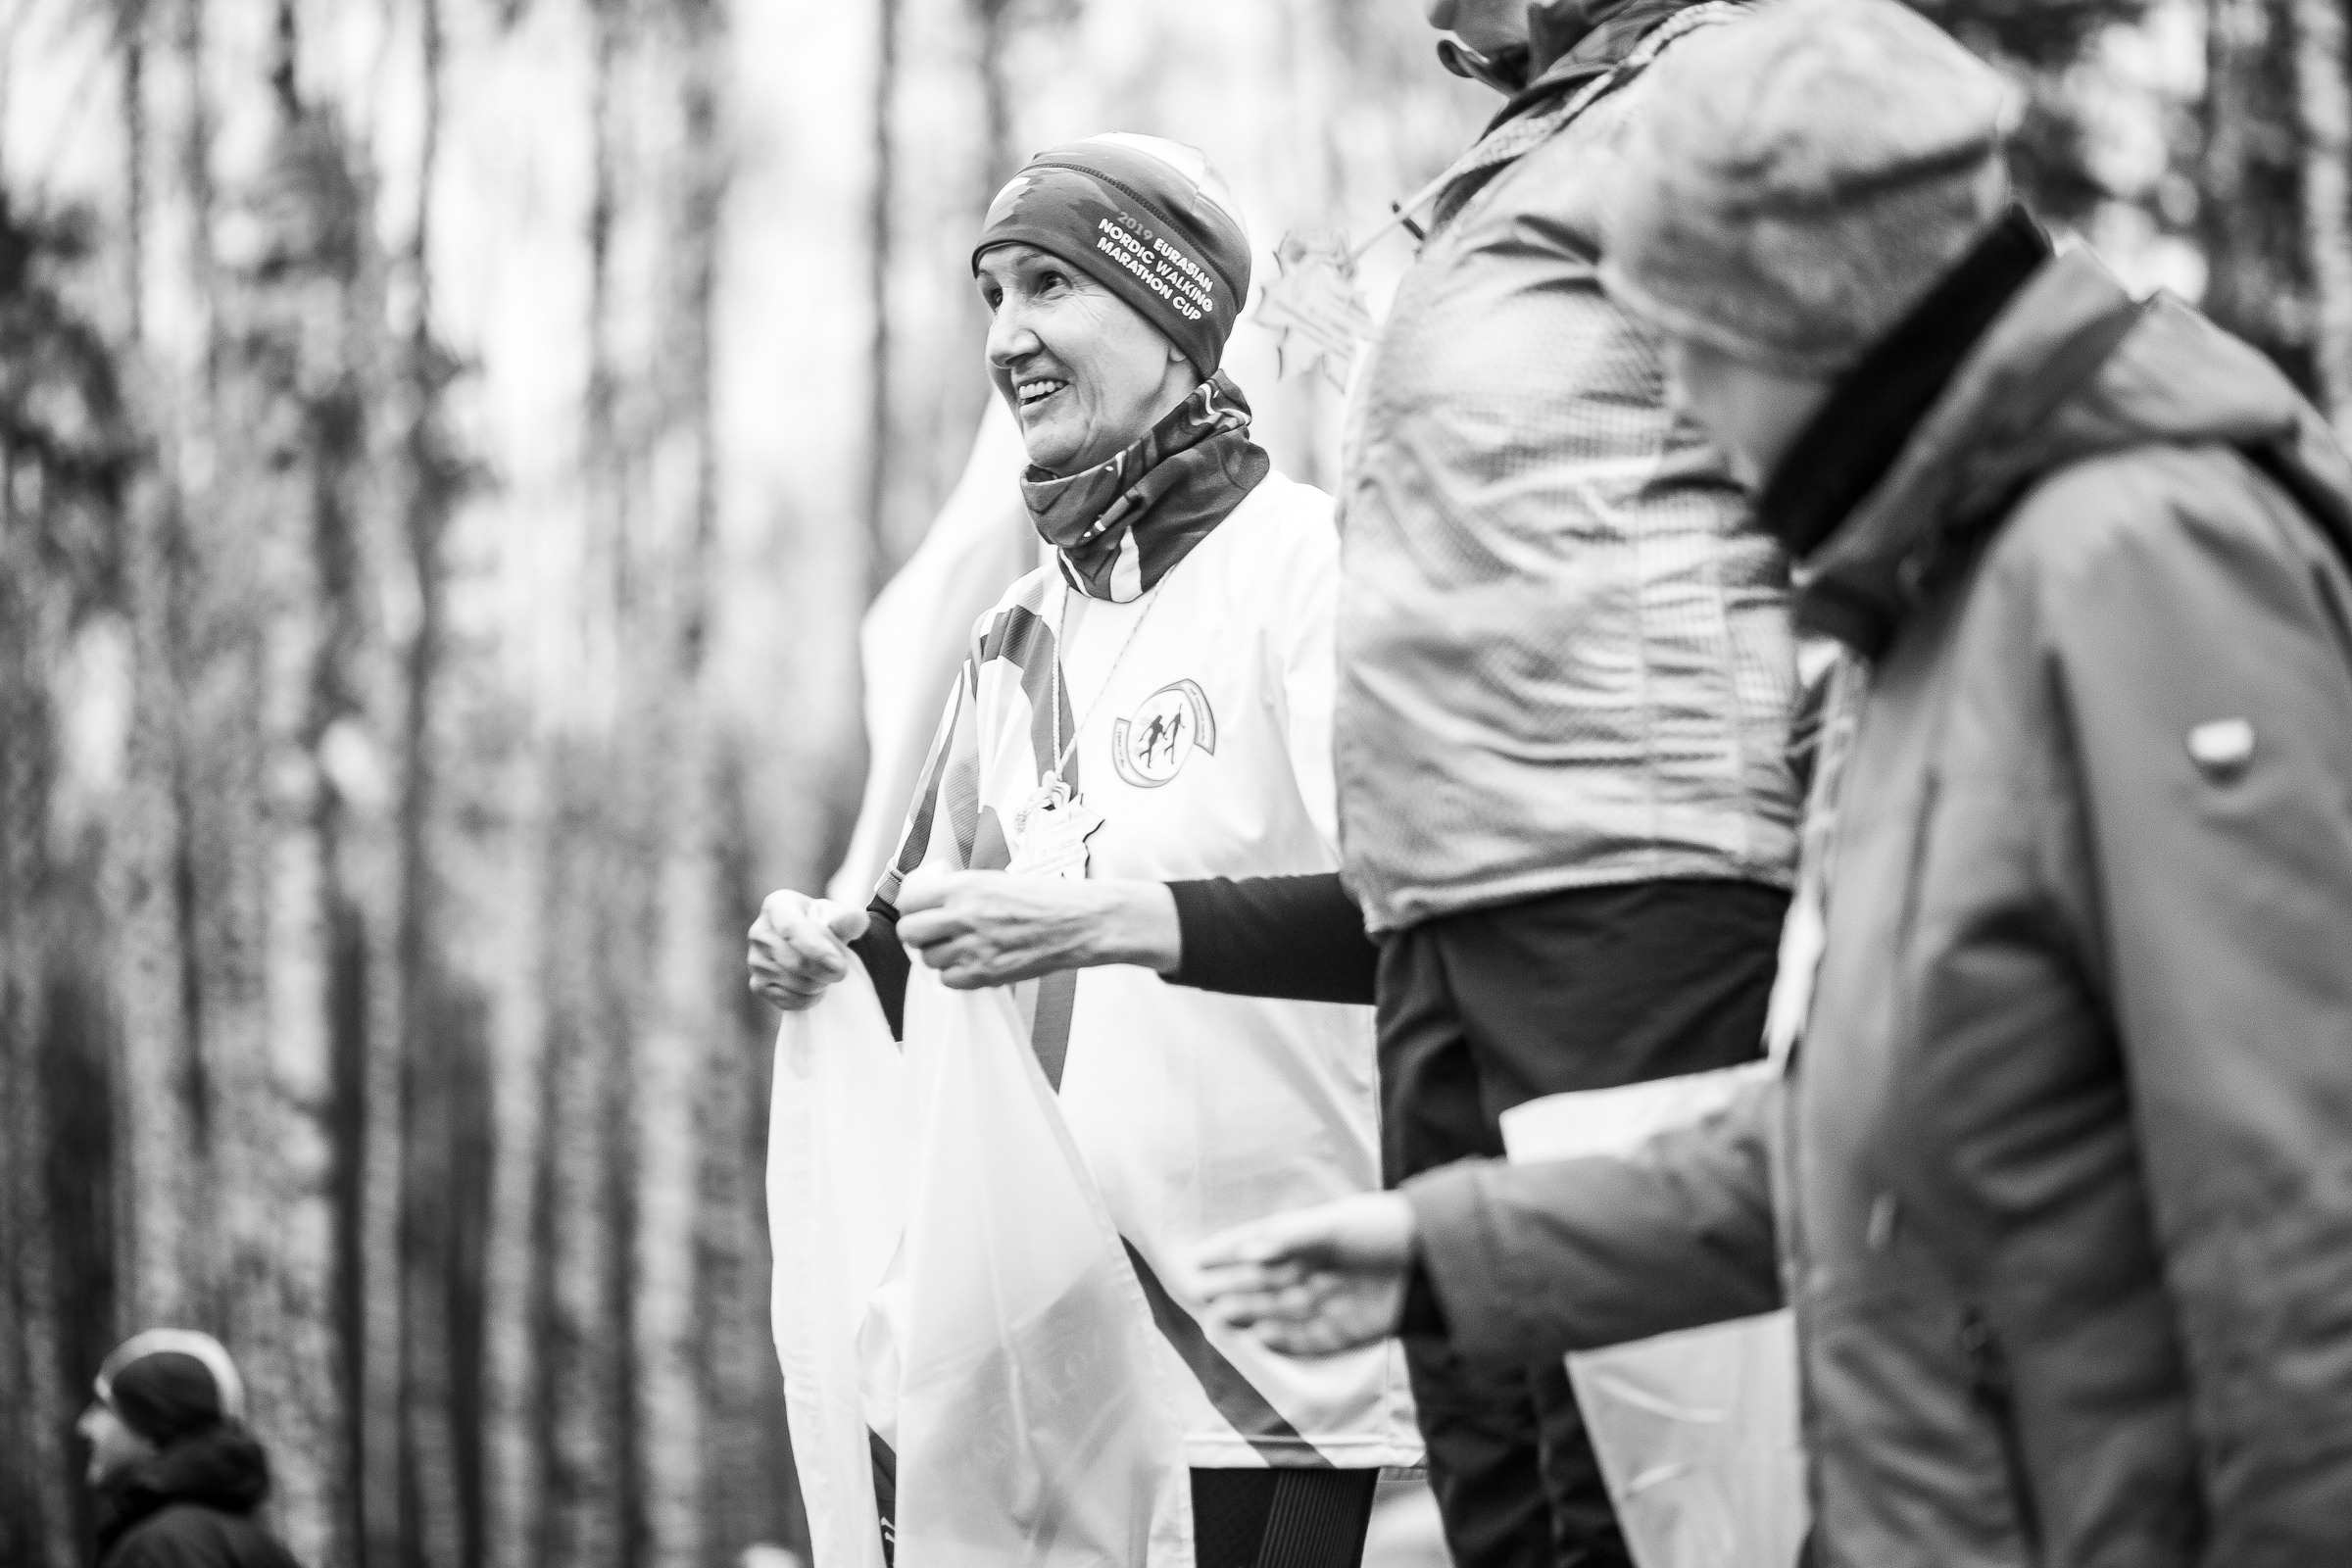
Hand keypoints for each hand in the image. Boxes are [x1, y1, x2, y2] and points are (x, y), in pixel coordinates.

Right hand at [747, 889, 870, 1011]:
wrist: (810, 945)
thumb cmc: (823, 926)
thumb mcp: (836, 918)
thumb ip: (846, 921)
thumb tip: (858, 918)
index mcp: (777, 906)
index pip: (792, 929)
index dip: (817, 949)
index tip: (839, 966)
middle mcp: (759, 932)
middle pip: (794, 961)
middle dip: (824, 971)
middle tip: (841, 970)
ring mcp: (755, 961)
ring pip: (793, 983)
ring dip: (819, 984)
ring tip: (825, 973)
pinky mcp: (757, 985)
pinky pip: (788, 1000)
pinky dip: (809, 998)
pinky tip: (814, 986)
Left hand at [895, 870, 1179, 988]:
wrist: (1079, 922)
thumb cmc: (1045, 899)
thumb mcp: (996, 880)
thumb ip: (961, 891)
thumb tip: (933, 900)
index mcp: (965, 886)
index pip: (908, 899)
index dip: (912, 906)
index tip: (921, 909)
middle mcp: (964, 915)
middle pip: (910, 932)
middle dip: (918, 933)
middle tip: (934, 932)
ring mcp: (973, 947)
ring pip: (928, 959)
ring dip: (940, 955)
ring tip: (962, 947)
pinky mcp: (986, 973)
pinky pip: (949, 981)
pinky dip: (957, 975)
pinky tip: (975, 963)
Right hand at [1187, 1193, 1419, 1356]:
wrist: (1439, 1261)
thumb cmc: (1386, 1229)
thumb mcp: (1338, 1224)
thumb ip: (1292, 1238)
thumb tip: (1250, 1251)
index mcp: (1311, 1238)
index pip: (1259, 1243)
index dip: (1227, 1250)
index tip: (1194, 1257)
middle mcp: (1316, 1270)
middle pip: (1264, 1280)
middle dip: (1230, 1284)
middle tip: (1194, 1291)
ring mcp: (1329, 1302)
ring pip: (1279, 1310)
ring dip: (1249, 1312)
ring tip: (1217, 1316)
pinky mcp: (1346, 1331)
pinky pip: (1306, 1340)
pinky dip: (1282, 1339)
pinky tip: (1257, 1335)